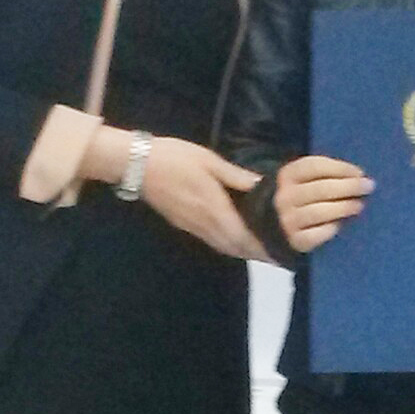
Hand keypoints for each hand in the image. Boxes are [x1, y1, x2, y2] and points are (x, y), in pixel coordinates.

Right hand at [138, 138, 269, 260]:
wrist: (137, 165)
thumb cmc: (175, 158)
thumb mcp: (209, 160)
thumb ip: (235, 176)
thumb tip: (261, 184)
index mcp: (214, 209)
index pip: (242, 237)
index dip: (259, 248)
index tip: (277, 254)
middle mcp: (203, 224)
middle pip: (233, 247)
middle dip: (254, 253)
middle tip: (274, 255)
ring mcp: (191, 226)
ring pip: (221, 246)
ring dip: (240, 250)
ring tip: (258, 250)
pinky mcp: (182, 224)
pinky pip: (210, 240)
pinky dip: (225, 244)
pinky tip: (232, 237)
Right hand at [273, 154, 372, 252]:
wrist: (271, 227)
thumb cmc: (299, 198)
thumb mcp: (301, 179)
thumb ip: (323, 174)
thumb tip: (357, 176)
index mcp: (287, 175)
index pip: (315, 166)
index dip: (340, 168)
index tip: (360, 172)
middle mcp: (285, 197)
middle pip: (321, 188)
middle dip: (349, 186)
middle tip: (368, 187)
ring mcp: (288, 220)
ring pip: (320, 212)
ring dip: (343, 207)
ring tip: (359, 205)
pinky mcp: (296, 241)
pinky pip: (318, 234)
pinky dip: (332, 228)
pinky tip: (342, 224)